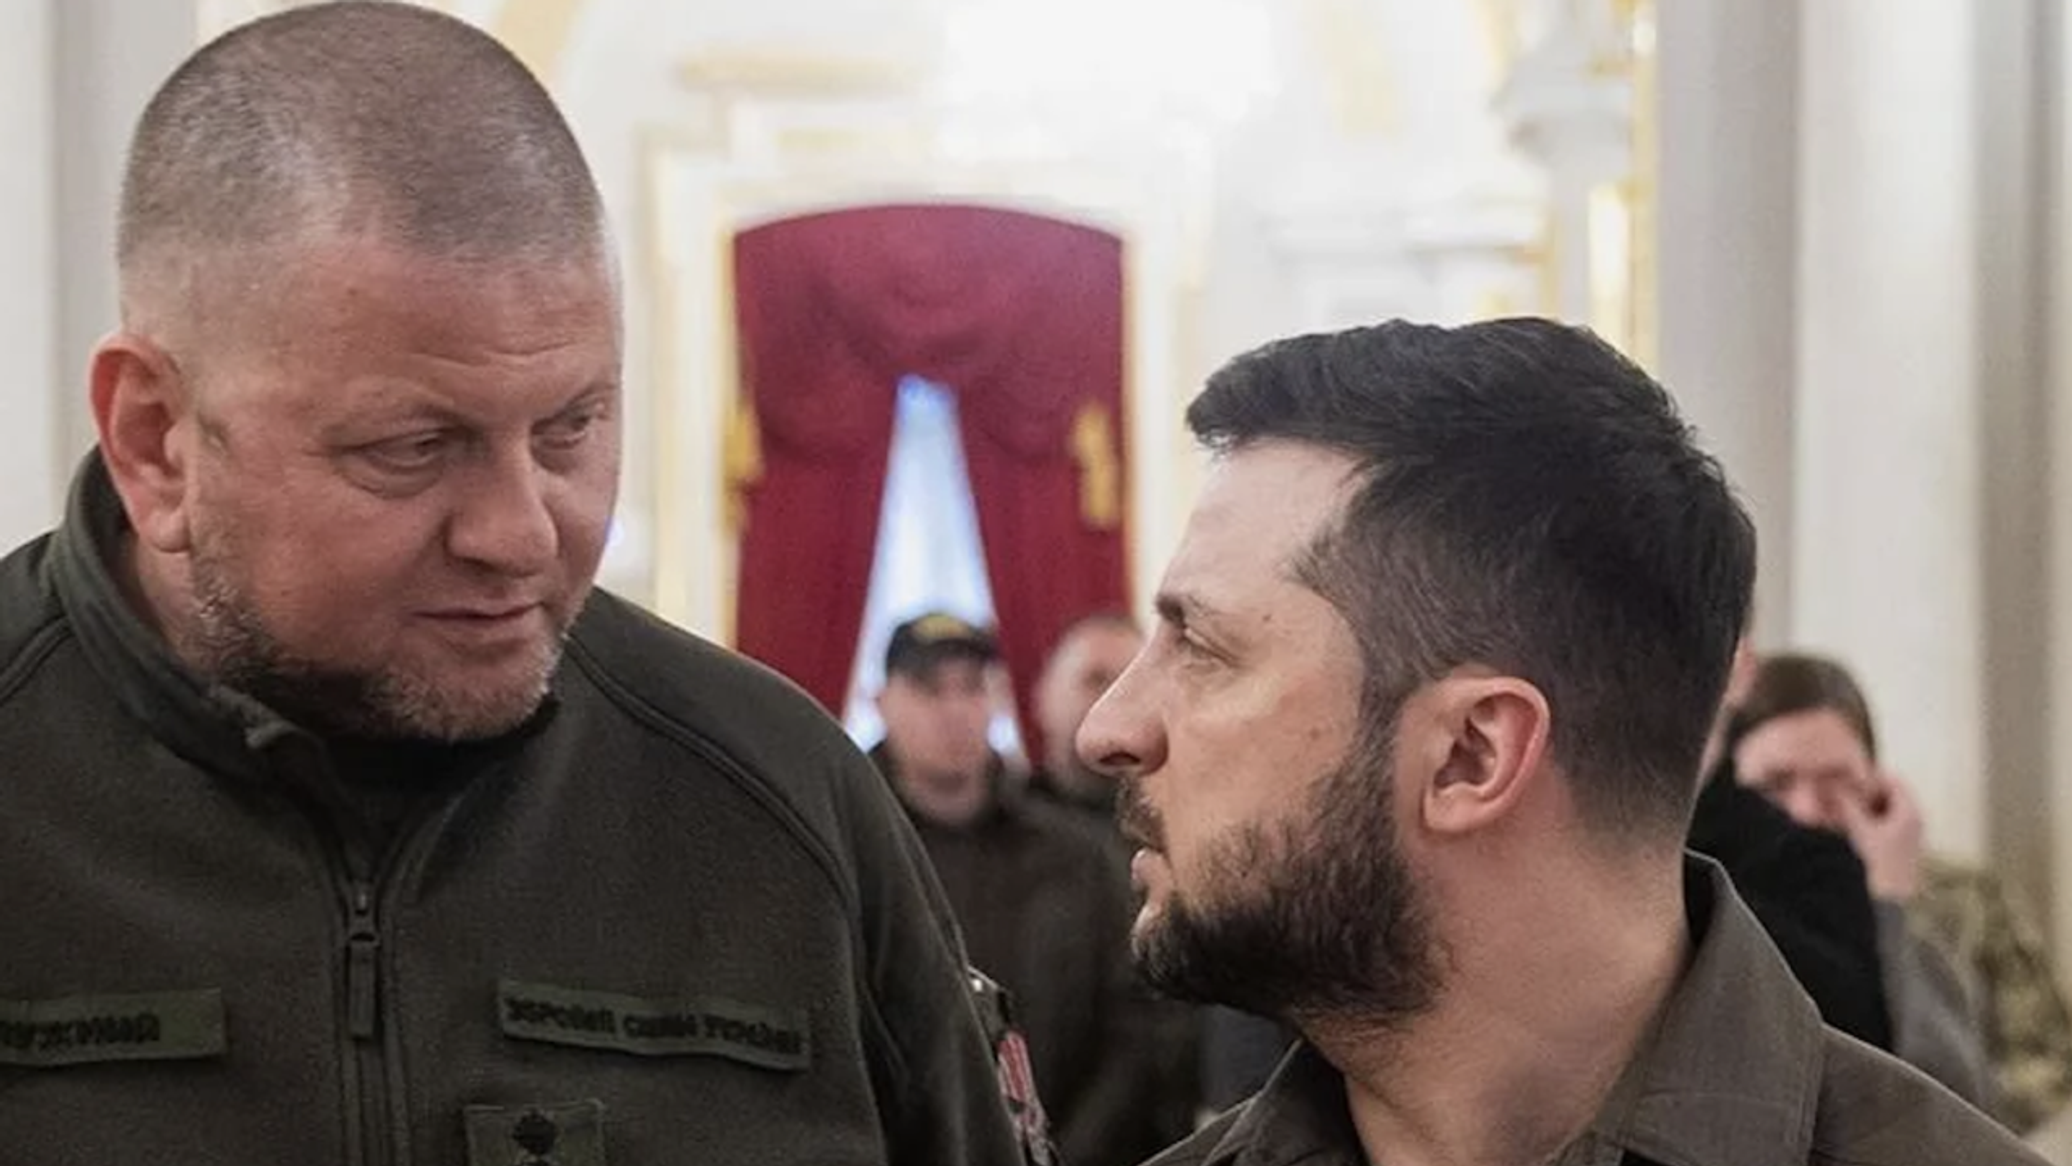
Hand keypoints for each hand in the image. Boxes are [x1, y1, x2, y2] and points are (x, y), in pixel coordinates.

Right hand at [1837, 769, 1923, 901]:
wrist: (1889, 906)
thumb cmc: (1878, 868)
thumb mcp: (1858, 830)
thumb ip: (1846, 804)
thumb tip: (1833, 784)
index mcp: (1910, 814)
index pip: (1892, 779)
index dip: (1869, 776)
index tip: (1846, 777)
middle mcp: (1913, 824)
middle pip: (1888, 796)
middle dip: (1863, 793)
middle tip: (1839, 793)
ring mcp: (1907, 839)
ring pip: (1882, 812)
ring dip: (1861, 810)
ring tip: (1838, 813)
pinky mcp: (1897, 852)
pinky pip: (1881, 828)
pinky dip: (1865, 825)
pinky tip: (1846, 832)